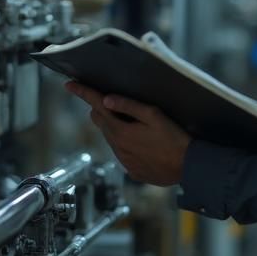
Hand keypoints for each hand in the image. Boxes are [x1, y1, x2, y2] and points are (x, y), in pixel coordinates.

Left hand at [63, 82, 191, 186]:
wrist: (187, 167)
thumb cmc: (174, 138)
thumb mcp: (154, 115)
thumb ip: (129, 106)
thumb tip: (106, 98)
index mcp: (121, 131)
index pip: (97, 106)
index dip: (83, 93)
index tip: (69, 85)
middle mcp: (118, 147)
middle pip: (100, 122)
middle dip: (101, 109)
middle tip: (110, 101)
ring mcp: (124, 161)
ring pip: (110, 138)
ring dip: (115, 127)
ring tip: (135, 123)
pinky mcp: (132, 170)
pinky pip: (122, 153)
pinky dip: (126, 143)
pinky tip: (143, 142)